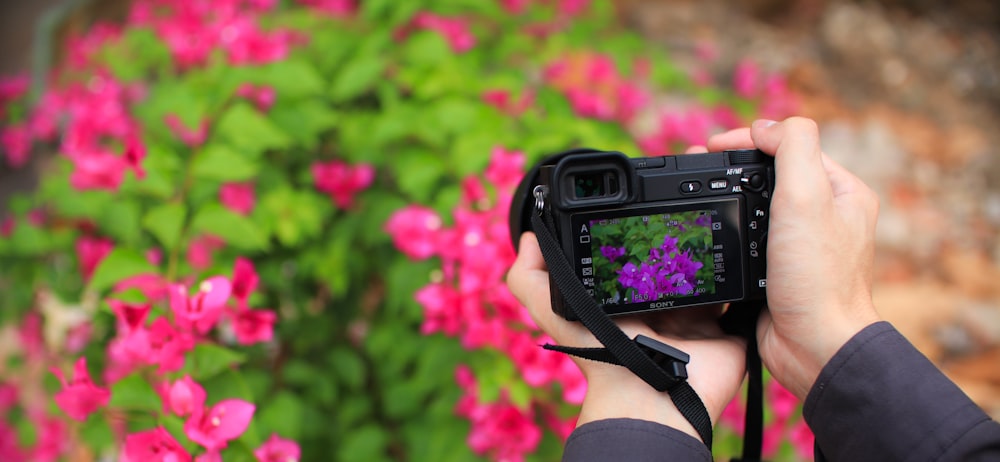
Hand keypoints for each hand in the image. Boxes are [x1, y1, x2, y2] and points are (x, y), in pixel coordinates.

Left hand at [507, 232, 746, 442]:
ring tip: (717, 223)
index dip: (639, 229)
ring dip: (714, 251)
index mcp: (627, 296)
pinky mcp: (727, 327)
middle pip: (675, 259)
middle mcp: (662, 304)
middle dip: (680, 237)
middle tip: (687, 209)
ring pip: (710, 272)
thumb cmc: (601, 353)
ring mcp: (697, 315)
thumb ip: (530, 277)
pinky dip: (744, 278)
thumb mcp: (554, 310)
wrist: (649, 393)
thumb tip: (528, 234)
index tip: (643, 200)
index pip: (636, 254)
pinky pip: (742, 296)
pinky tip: (744, 251)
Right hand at [704, 117, 881, 398]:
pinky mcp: (776, 271)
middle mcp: (824, 215)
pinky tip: (706, 229)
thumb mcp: (808, 196)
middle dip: (730, 166)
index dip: (749, 140)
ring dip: (724, 196)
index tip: (712, 146)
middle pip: (769, 174)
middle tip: (695, 167)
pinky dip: (725, 229)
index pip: (790, 146)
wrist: (813, 347)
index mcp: (841, 190)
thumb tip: (766, 126)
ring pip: (754, 206)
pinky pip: (746, 238)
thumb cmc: (817, 278)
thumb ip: (792, 146)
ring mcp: (798, 245)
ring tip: (693, 194)